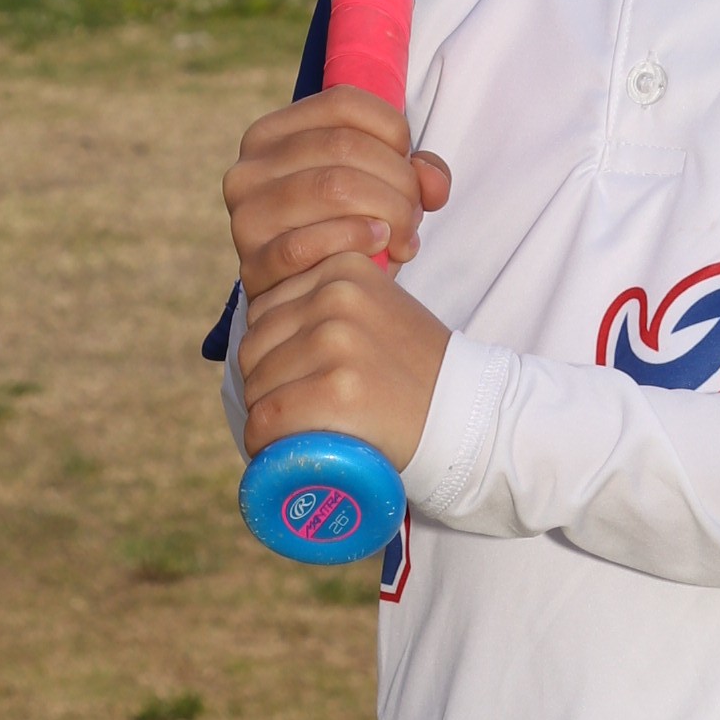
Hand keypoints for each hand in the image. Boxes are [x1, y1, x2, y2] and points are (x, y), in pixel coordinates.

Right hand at [223, 90, 450, 296]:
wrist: (308, 297)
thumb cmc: (346, 231)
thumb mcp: (380, 189)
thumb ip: (416, 173)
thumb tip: (432, 180)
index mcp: (272, 134)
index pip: (343, 102)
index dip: (393, 130)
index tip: (409, 164)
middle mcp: (249, 168)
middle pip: (346, 145)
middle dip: (399, 179)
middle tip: (415, 212)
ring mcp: (246, 216)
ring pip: (333, 186)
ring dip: (389, 211)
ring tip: (404, 236)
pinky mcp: (254, 263)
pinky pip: (309, 242)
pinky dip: (356, 239)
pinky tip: (378, 245)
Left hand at [239, 258, 450, 470]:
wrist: (465, 414)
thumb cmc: (414, 371)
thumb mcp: (378, 307)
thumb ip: (333, 297)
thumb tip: (268, 319)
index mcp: (342, 268)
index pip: (264, 309)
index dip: (271, 351)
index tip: (294, 378)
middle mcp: (337, 296)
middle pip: (254, 346)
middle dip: (262, 384)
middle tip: (292, 411)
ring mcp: (336, 341)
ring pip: (256, 384)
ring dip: (263, 415)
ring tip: (291, 431)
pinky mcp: (337, 389)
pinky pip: (268, 418)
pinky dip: (263, 441)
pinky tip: (274, 450)